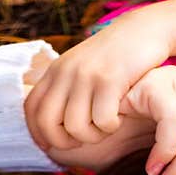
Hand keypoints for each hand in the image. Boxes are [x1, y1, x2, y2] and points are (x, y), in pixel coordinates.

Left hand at [23, 0, 175, 150]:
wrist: (143, 29)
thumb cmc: (114, 58)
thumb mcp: (81, 68)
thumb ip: (64, 90)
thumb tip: (51, 126)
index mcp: (56, 71)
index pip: (31, 109)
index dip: (38, 133)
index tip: (52, 145)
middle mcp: (66, 72)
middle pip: (47, 123)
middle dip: (62, 142)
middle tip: (82, 140)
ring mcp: (86, 75)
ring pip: (75, 127)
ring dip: (92, 137)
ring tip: (105, 127)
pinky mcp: (109, 79)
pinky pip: (102, 121)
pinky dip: (110, 127)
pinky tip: (119, 117)